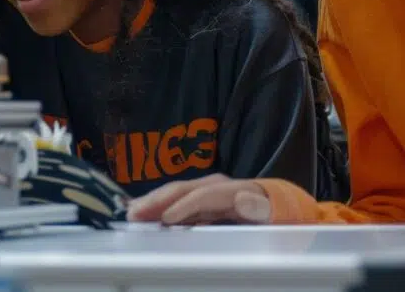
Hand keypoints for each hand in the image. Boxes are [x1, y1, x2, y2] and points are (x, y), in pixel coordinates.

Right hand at [125, 174, 270, 225]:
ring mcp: (204, 190)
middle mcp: (214, 185)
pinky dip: (158, 207)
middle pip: (182, 190)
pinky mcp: (199, 199)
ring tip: (131, 213)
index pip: (203, 195)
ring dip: (152, 203)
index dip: (184, 206)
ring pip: (174, 194)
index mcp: (230, 189)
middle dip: (157, 201)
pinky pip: (175, 201)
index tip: (165, 219)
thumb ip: (256, 206)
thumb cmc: (268, 212)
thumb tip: (246, 200)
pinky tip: (144, 213)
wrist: (272, 204)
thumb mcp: (267, 211)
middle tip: (133, 214)